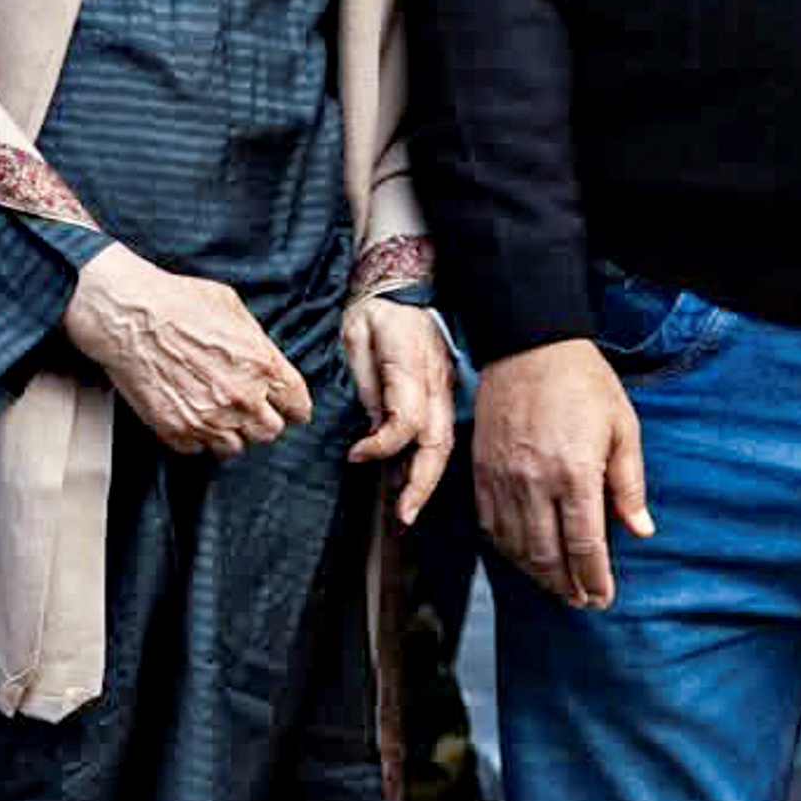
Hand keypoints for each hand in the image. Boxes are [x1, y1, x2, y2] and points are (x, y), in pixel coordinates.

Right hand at [61, 243, 309, 453]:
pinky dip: (195, 437)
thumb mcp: (232, 307)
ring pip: (235, 448)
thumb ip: (256, 342)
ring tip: (214, 414)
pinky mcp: (176, 430)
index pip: (298, 405)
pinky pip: (198, 449)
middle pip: (270, 432)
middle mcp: (241, 398)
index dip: (293, 406)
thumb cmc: (176, 303)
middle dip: (261, 420)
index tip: (285, 407)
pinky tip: (187, 414)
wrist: (128, 317)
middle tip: (244, 407)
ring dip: (228, 433)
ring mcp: (209, 419)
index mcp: (262, 366)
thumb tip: (263, 356)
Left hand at [342, 296, 455, 524]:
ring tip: (408, 507)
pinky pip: (442, 432)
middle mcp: (436, 383)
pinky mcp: (444, 392)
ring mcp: (445, 388)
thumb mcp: (356, 340)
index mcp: (412, 368)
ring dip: (428, 477)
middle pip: (437, 442)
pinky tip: (413, 478)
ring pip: (444, 442)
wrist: (402, 286)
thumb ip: (367, 386)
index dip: (381, 447)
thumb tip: (372, 428)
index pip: (406, 421)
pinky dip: (430, 459)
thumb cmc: (374, 311)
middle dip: (422, 483)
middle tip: (403, 514)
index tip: (354, 454)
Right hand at [471, 338, 651, 610]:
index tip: (603, 598)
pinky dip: (506, 549)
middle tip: (581, 602)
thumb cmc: (584, 383)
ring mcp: (502, 478)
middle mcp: (534, 482)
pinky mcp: (480, 471)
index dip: (594, 577)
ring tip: (556, 587)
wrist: (528, 347)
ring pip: (515, 545)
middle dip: (566, 585)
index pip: (585, 544)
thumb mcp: (623, 428)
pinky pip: (490, 524)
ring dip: (537, 574)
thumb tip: (640, 530)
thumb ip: (629, 484)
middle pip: (546, 554)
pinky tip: (523, 556)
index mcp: (575, 472)